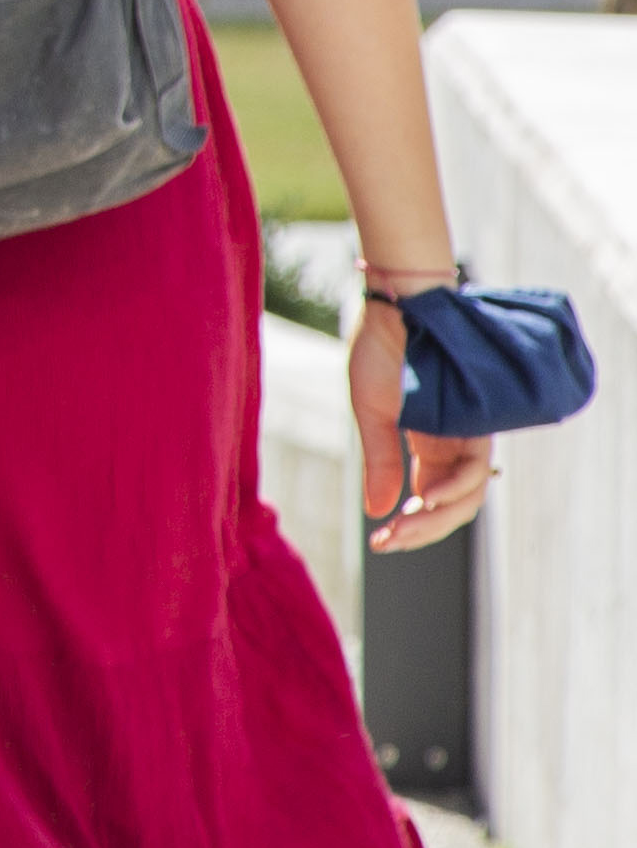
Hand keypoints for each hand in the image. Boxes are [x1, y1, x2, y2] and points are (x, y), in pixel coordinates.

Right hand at [353, 291, 494, 554]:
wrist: (399, 304)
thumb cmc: (380, 350)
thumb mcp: (370, 412)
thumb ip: (379, 461)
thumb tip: (378, 513)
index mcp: (425, 447)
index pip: (427, 500)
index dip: (409, 528)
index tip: (378, 542)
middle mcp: (452, 445)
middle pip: (452, 506)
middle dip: (421, 531)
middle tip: (389, 543)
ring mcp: (467, 433)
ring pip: (468, 495)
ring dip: (436, 518)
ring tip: (401, 528)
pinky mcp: (477, 420)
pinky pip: (474, 467)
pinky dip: (453, 488)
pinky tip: (423, 499)